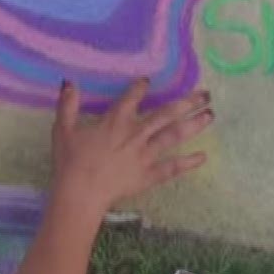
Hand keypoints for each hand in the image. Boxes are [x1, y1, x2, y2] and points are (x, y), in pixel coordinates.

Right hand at [50, 77, 211, 212]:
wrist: (80, 193)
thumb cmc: (70, 162)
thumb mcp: (63, 130)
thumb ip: (68, 105)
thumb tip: (69, 83)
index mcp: (116, 121)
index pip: (132, 98)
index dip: (141, 87)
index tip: (149, 80)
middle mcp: (136, 134)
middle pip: (166, 114)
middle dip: (187, 103)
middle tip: (206, 94)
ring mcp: (145, 155)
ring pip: (174, 136)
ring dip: (193, 125)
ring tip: (210, 116)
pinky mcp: (148, 176)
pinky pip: (172, 168)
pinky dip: (188, 163)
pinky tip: (204, 157)